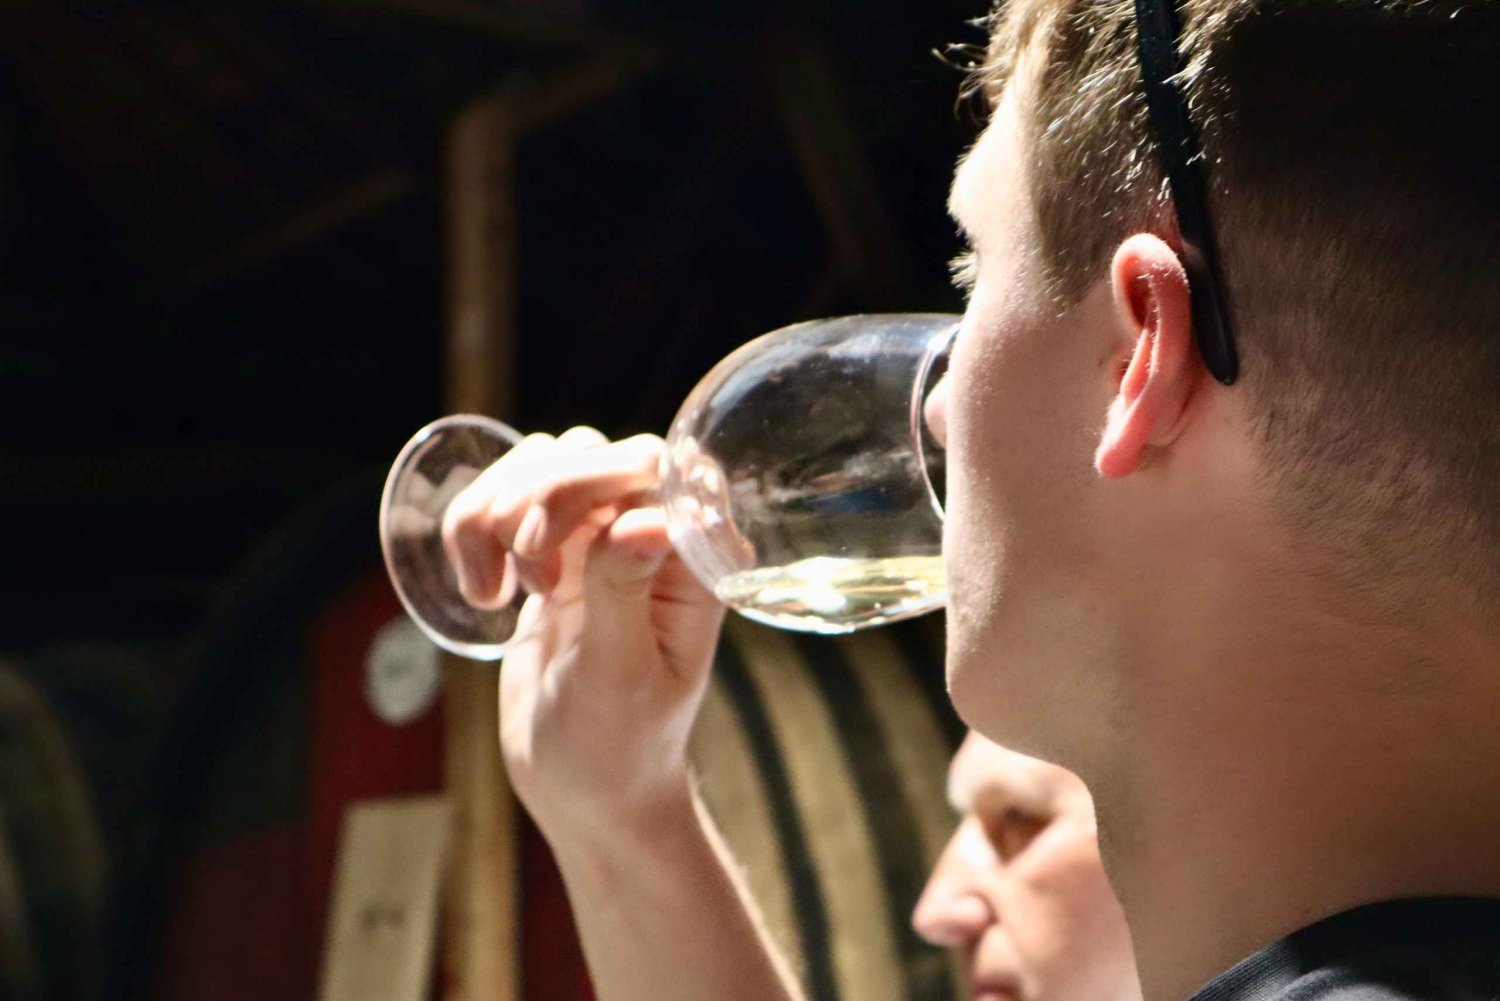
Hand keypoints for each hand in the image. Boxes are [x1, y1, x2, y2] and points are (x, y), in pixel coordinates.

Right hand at [441, 427, 725, 844]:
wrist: (585, 789)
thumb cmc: (620, 746)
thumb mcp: (620, 676)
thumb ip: (625, 593)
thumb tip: (646, 519)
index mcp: (691, 559)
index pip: (651, 467)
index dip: (590, 485)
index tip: (543, 552)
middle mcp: (650, 534)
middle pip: (587, 454)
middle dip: (536, 500)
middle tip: (526, 583)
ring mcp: (597, 537)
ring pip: (538, 463)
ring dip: (496, 513)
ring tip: (496, 593)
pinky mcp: (549, 553)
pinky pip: (503, 499)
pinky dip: (472, 528)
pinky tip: (482, 593)